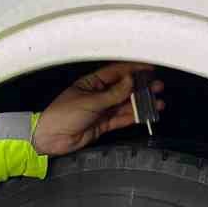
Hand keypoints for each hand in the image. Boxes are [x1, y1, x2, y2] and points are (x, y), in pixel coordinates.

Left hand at [31, 62, 164, 156]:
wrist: (50, 138)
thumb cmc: (62, 114)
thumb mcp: (90, 101)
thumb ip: (113, 93)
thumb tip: (130, 80)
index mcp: (92, 83)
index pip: (116, 72)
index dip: (133, 69)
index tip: (150, 68)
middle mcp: (98, 94)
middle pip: (124, 88)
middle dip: (141, 88)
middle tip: (157, 87)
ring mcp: (101, 110)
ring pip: (125, 104)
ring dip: (141, 103)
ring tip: (157, 102)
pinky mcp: (102, 124)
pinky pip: (121, 118)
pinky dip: (134, 117)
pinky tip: (145, 114)